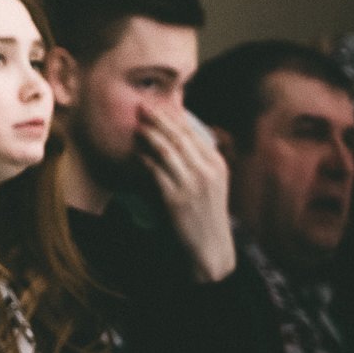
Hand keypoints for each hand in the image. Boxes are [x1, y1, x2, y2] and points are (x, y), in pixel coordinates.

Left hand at [136, 102, 235, 281]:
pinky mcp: (176, 199)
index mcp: (217, 164)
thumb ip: (196, 160)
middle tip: (141, 106)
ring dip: (149, 136)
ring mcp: (192, 185)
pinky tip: (136, 153)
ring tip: (136, 125)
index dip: (173, 116)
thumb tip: (173, 135)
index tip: (157, 104)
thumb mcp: (210, 182)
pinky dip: (145, 160)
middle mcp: (207, 171)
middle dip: (158, 119)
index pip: (193, 132)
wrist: (209, 247)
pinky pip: (156, 172)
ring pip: (167, 151)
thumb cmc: (204, 212)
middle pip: (179, 137)